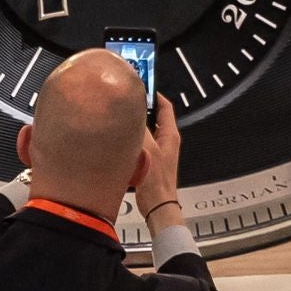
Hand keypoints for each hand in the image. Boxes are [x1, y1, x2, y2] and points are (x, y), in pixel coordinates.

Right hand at [133, 95, 186, 219]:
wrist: (158, 206)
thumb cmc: (157, 182)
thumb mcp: (147, 149)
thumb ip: (139, 128)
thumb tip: (131, 112)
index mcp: (170, 134)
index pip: (165, 106)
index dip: (154, 93)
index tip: (141, 85)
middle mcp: (166, 141)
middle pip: (153, 117)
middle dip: (140, 109)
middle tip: (126, 101)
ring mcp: (159, 151)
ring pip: (145, 131)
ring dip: (134, 126)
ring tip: (121, 119)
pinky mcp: (150, 161)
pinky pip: (139, 144)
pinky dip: (131, 140)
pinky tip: (120, 141)